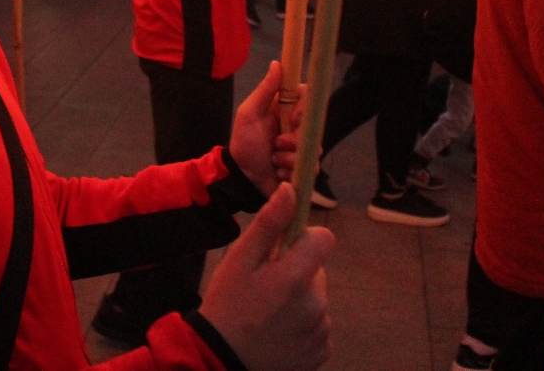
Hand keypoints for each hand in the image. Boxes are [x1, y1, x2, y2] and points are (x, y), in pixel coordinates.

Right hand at [199, 184, 333, 370]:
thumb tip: (291, 190)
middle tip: (265, 286)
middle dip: (297, 272)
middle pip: (318, 271)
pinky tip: (278, 332)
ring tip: (268, 312)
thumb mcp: (239, 261)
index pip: (324, 239)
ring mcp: (320, 332)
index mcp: (295, 278)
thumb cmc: (227, 305)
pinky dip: (302, 326)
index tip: (283, 250)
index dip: (305, 239)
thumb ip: (268, 224)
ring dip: (299, 300)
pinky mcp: (321, 353)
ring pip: (316, 299)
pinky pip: (317, 326)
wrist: (220, 360)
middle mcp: (316, 305)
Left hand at [229, 61, 304, 195]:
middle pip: (314, 125)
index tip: (294, 118)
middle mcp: (298, 126)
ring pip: (314, 149)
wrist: (242, 177)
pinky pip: (310, 168)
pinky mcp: (305, 166)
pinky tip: (279, 172)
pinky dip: (291, 171)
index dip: (305, 107)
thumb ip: (264, 90)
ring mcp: (303, 146)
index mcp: (286, 109)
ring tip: (274, 160)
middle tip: (277, 144)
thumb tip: (277, 63)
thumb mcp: (249, 114)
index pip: (309, 97)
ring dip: (290, 157)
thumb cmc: (244, 142)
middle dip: (295, 139)